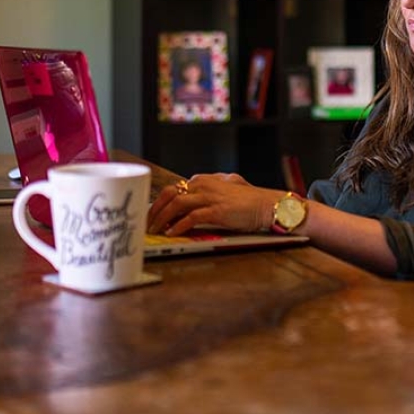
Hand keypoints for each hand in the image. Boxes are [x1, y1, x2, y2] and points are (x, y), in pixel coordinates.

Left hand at [147, 173, 275, 235]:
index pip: (174, 189)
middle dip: (154, 209)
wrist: (267, 204)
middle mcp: (204, 185)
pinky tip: (171, 233)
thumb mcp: (224, 190)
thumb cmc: (248, 201)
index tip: (152, 215)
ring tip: (155, 230)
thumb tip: (190, 202)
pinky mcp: (216, 211)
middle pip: (170, 194)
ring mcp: (210, 197)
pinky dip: (178, 226)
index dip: (160, 203)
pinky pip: (191, 218)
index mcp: (203, 180)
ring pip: (177, 204)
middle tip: (147, 223)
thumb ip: (208, 192)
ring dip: (162, 218)